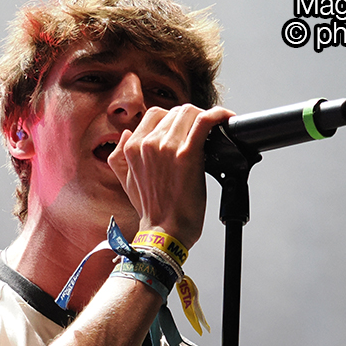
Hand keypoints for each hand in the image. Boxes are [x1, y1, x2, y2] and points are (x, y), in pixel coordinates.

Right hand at [107, 104, 232, 250]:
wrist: (165, 233)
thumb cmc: (152, 211)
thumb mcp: (126, 182)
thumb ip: (120, 156)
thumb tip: (126, 134)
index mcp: (133, 147)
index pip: (156, 114)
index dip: (174, 120)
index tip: (186, 130)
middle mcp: (148, 143)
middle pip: (175, 112)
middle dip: (191, 120)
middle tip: (202, 134)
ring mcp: (167, 147)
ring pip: (190, 113)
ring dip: (204, 119)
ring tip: (213, 131)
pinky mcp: (187, 155)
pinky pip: (204, 122)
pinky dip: (218, 115)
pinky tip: (225, 118)